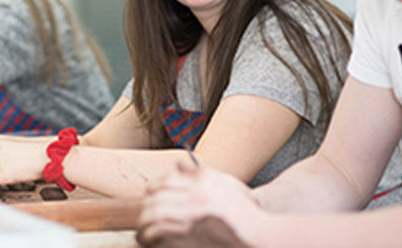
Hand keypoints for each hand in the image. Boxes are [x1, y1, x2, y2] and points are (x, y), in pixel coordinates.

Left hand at [139, 160, 263, 244]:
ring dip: (145, 219)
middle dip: (148, 203)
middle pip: (159, 194)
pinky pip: (159, 231)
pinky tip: (148, 237)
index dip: (154, 186)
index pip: (168, 178)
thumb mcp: (227, 184)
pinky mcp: (189, 234)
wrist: (257, 234)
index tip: (151, 193)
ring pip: (155, 212)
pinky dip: (149, 234)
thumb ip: (201, 173)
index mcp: (204, 180)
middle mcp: (197, 194)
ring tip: (143, 226)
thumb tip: (177, 164)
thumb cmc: (244, 211)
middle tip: (144, 211)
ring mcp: (193, 214)